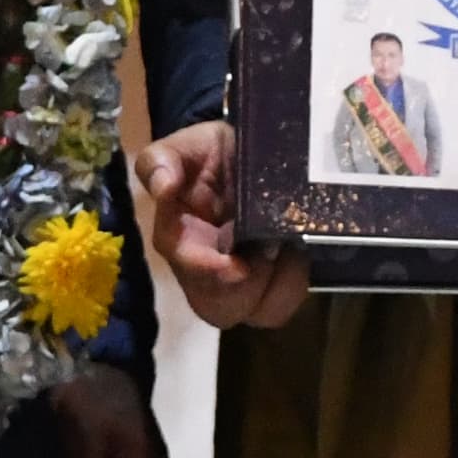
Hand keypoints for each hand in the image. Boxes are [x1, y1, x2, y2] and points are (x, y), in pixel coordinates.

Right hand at [138, 121, 309, 330]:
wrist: (249, 153)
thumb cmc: (212, 153)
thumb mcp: (187, 146)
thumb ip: (162, 160)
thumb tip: (162, 186)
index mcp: (179, 237)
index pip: (187, 268)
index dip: (209, 272)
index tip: (236, 265)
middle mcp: (203, 269)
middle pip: (217, 307)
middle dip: (247, 288)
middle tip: (272, 250)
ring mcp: (237, 283)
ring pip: (252, 312)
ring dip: (275, 285)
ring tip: (286, 249)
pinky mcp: (268, 286)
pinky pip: (277, 306)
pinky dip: (290, 285)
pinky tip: (295, 255)